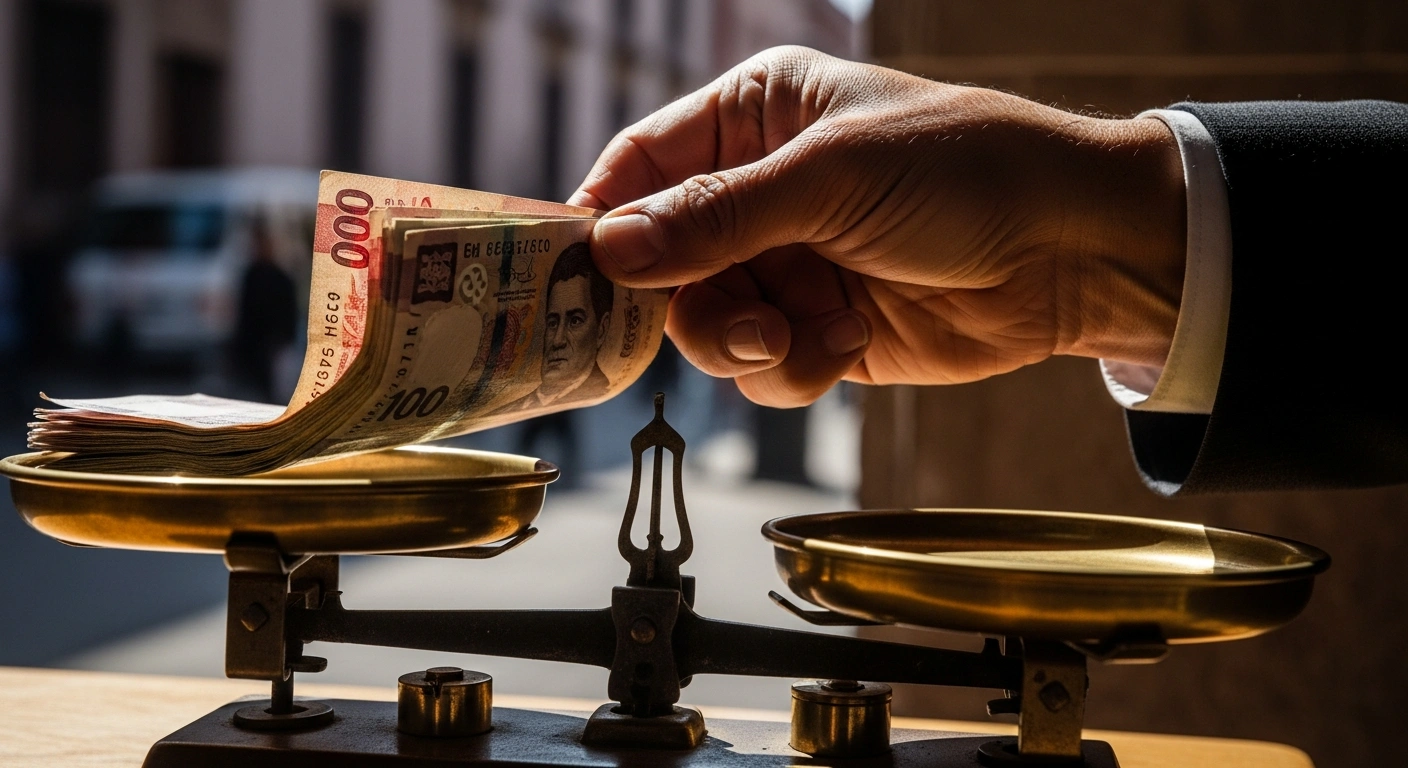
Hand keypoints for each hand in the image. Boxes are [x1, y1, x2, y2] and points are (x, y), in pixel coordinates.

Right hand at [570, 46, 1185, 406]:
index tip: (576, 278)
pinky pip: (762, 369)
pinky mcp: (820, 330)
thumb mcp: (833, 176)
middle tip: (734, 322)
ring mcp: (790, 264)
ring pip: (707, 326)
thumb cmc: (969, 169)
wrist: (1076, 251)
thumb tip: (611, 248)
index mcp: (756, 117)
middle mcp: (761, 191)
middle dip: (689, 303)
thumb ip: (718, 216)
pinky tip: (843, 347)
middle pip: (661, 263)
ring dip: (744, 345)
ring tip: (799, 338)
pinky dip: (791, 371)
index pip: (641, 166)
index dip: (604, 221)